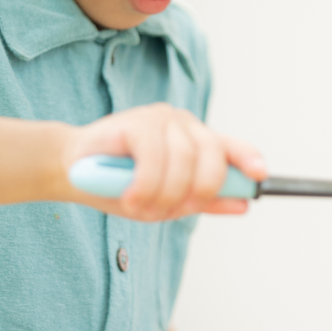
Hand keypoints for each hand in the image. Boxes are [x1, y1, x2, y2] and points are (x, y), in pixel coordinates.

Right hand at [60, 103, 265, 221]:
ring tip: (138, 206)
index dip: (248, 159)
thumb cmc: (120, 185)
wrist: (71, 172)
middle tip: (166, 211)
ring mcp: (162, 119)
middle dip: (196, 192)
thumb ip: (204, 201)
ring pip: (184, 162)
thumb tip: (244, 204)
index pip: (231, 147)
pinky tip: (129, 197)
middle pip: (212, 157)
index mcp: (196, 143)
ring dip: (163, 195)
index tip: (259, 176)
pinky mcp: (137, 121)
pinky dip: (145, 186)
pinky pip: (156, 159)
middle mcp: (185, 125)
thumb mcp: (167, 201)